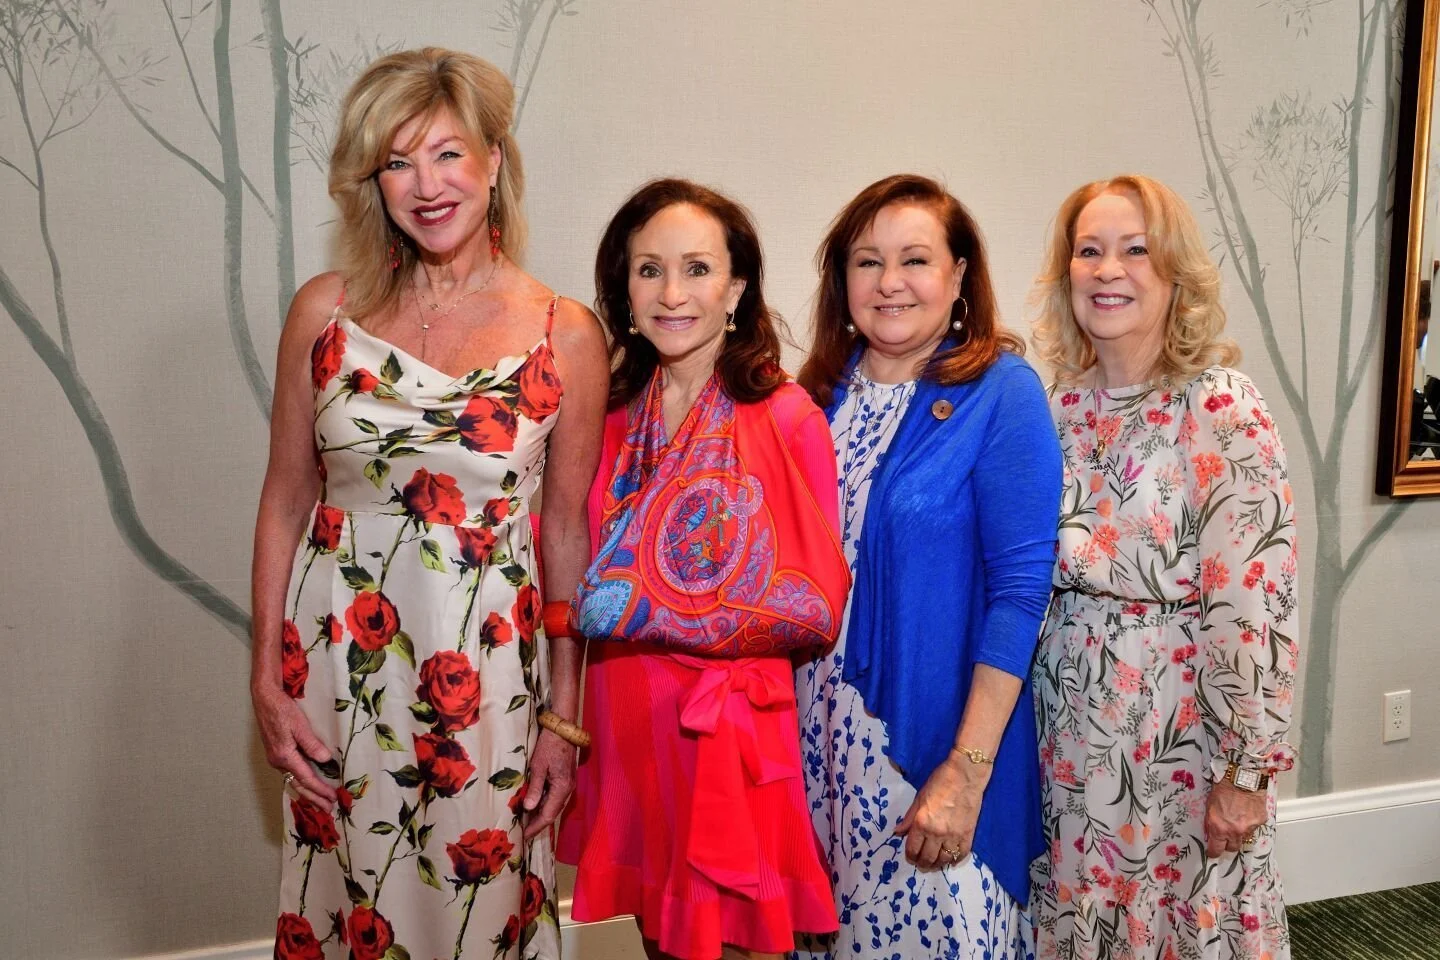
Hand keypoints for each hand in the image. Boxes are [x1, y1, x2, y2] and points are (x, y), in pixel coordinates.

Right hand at [253, 683, 335, 808]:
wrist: (265, 698)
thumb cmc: (282, 709)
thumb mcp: (300, 725)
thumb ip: (311, 744)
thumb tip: (325, 760)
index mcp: (284, 756)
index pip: (306, 779)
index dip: (320, 790)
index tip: (332, 799)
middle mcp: (278, 762)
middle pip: (299, 786)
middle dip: (314, 798)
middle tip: (328, 809)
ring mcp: (276, 758)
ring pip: (294, 781)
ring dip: (308, 792)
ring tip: (320, 802)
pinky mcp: (277, 753)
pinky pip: (290, 773)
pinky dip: (301, 782)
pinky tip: (307, 785)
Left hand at [521, 728, 575, 839]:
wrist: (562, 729)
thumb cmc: (549, 745)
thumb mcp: (538, 766)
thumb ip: (535, 788)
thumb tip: (529, 808)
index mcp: (562, 788)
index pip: (549, 815)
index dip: (536, 827)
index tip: (524, 835)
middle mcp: (567, 789)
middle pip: (553, 813)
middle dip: (538, 823)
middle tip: (523, 832)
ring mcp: (568, 784)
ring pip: (554, 806)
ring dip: (541, 814)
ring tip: (526, 821)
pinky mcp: (565, 779)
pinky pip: (555, 797)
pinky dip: (544, 804)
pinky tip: (534, 805)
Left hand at [894, 754, 986, 869]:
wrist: (965, 775)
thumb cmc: (940, 782)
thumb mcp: (919, 798)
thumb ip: (909, 818)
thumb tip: (897, 832)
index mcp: (922, 823)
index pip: (912, 849)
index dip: (910, 856)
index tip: (910, 857)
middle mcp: (937, 833)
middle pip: (927, 858)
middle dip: (922, 863)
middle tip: (920, 863)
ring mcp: (954, 836)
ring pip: (944, 860)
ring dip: (937, 865)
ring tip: (933, 863)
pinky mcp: (968, 835)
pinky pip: (961, 855)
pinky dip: (955, 860)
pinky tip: (950, 859)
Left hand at [1204, 777, 1267, 856]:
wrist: (1242, 777)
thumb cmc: (1222, 788)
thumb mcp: (1209, 807)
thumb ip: (1212, 823)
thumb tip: (1212, 834)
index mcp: (1219, 828)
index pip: (1216, 850)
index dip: (1214, 852)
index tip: (1213, 852)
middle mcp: (1234, 831)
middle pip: (1233, 848)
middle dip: (1228, 844)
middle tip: (1226, 836)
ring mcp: (1249, 828)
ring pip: (1245, 838)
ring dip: (1240, 833)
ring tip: (1237, 819)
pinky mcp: (1260, 821)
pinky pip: (1254, 828)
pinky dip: (1250, 823)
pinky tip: (1247, 812)